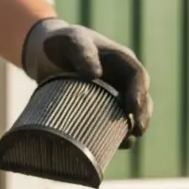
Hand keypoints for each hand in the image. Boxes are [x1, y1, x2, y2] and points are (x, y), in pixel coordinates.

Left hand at [21, 18, 152, 147]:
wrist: (45, 55)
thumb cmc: (61, 44)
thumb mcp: (70, 42)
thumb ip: (81, 51)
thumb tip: (95, 75)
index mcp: (120, 60)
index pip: (137, 76)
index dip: (139, 93)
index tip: (134, 109)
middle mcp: (122, 79)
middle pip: (141, 98)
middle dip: (142, 115)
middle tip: (138, 131)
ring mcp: (113, 95)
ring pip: (131, 113)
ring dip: (133, 128)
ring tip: (128, 142)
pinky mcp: (102, 109)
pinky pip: (114, 123)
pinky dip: (116, 135)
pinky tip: (112, 146)